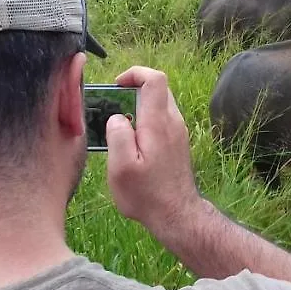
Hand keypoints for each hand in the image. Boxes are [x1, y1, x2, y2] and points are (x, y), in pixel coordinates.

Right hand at [104, 66, 202, 231]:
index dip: (135, 74)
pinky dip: (146, 121)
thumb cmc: (146, 194)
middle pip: (157, 89)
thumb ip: (117, 135)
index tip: (116, 86)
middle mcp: (173, 122)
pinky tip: (132, 143)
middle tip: (112, 107)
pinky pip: (162, 120)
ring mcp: (178, 132)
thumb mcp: (121, 167)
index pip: (155, 79)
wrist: (177, 215)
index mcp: (158, 123)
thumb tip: (116, 117)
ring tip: (119, 127)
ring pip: (159, 104)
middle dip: (133, 90)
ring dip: (138, 107)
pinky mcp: (178, 143)